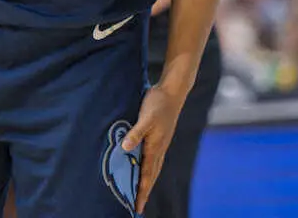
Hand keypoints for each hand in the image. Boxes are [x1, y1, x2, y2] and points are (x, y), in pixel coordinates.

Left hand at [122, 84, 184, 212]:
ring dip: (147, 181)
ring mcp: (160, 143)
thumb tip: (125, 148)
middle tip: (138, 207)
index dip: (141, 191)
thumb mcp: (146, 118)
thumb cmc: (159, 104)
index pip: (146, 175)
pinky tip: (145, 168)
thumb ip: (135, 133)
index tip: (137, 207)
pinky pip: (153, 159)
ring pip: (153, 168)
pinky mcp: (159, 137)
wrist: (172, 92)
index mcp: (155, 147)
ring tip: (141, 193)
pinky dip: (149, 168)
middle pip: (151, 176)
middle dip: (144, 191)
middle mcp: (159, 149)